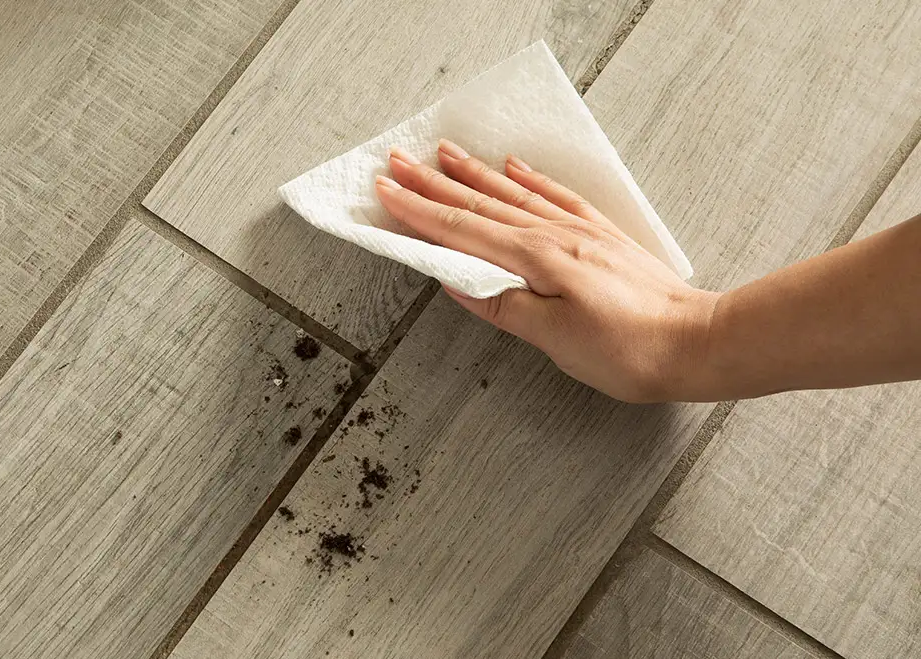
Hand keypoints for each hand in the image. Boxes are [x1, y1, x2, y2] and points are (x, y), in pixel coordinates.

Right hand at [375, 139, 717, 402]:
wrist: (697, 343)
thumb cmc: (629, 351)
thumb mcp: (554, 339)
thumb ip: (504, 306)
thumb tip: (459, 282)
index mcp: (536, 260)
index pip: (463, 231)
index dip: (419, 212)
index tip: (385, 193)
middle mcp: (555, 236)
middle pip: (481, 204)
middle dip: (433, 184)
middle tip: (396, 163)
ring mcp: (580, 232)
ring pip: (514, 193)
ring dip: (473, 173)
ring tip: (442, 153)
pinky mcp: (602, 238)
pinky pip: (557, 196)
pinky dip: (530, 179)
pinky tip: (514, 166)